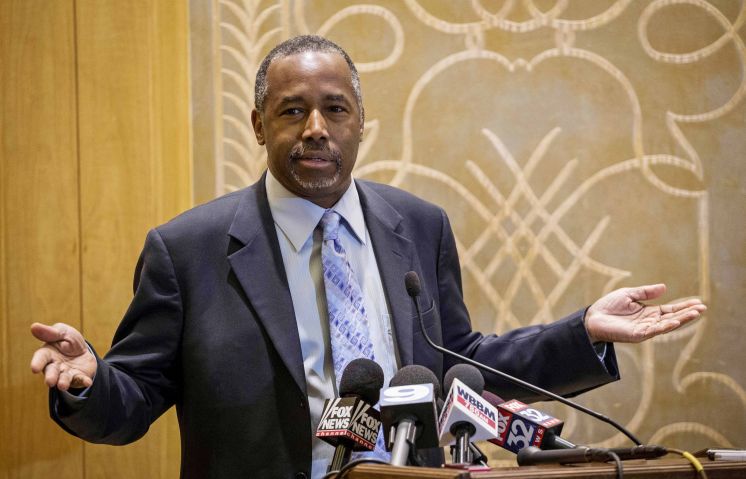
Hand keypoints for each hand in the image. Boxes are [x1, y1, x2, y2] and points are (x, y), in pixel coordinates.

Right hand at [30, 322, 96, 390]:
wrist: (83, 349)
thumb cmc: (67, 340)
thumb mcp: (62, 332)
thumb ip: (50, 332)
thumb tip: (34, 326)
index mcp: (47, 353)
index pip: (41, 358)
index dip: (37, 363)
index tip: (34, 368)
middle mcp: (54, 366)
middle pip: (51, 372)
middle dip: (50, 376)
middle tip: (50, 382)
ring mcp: (66, 373)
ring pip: (63, 379)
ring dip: (63, 382)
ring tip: (62, 385)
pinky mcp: (78, 377)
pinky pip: (80, 379)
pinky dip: (83, 381)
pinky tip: (88, 382)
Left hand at [584, 284, 705, 343]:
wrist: (592, 317)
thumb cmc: (608, 307)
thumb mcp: (629, 294)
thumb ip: (645, 292)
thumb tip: (665, 288)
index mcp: (648, 312)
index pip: (670, 310)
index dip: (684, 307)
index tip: (698, 303)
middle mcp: (649, 322)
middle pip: (672, 318)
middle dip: (687, 313)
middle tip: (702, 308)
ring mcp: (644, 329)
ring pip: (666, 325)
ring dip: (681, 320)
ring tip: (695, 314)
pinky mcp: (636, 335)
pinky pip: (653, 331)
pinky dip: (665, 327)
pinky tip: (674, 322)